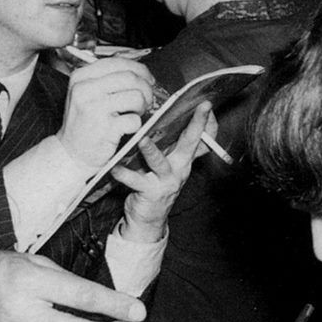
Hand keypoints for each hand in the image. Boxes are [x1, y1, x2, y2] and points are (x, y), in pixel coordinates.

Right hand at [57, 57, 153, 169]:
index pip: (117, 63)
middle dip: (145, 89)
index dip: (139, 69)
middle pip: (130, 77)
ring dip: (142, 107)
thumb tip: (141, 72)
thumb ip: (107, 79)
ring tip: (134, 113)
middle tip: (146, 100)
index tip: (147, 79)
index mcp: (81, 77)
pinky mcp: (106, 128)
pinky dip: (136, 125)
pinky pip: (135, 120)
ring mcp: (95, 108)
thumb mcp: (86, 93)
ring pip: (136, 97)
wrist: (71, 153)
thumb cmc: (83, 123)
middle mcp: (85, 89)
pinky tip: (126, 128)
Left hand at [114, 102, 215, 241]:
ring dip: (151, 151)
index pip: (199, 137)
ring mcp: (166, 181)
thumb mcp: (168, 163)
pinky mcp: (150, 193)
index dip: (204, 120)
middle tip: (199, 108)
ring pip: (159, 162)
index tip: (206, 102)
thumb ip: (170, 145)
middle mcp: (179, 168)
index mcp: (183, 158)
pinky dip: (124, 174)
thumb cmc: (155, 183)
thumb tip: (166, 116)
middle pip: (189, 143)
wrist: (149, 218)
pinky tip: (114, 168)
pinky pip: (136, 181)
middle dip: (196, 125)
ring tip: (142, 139)